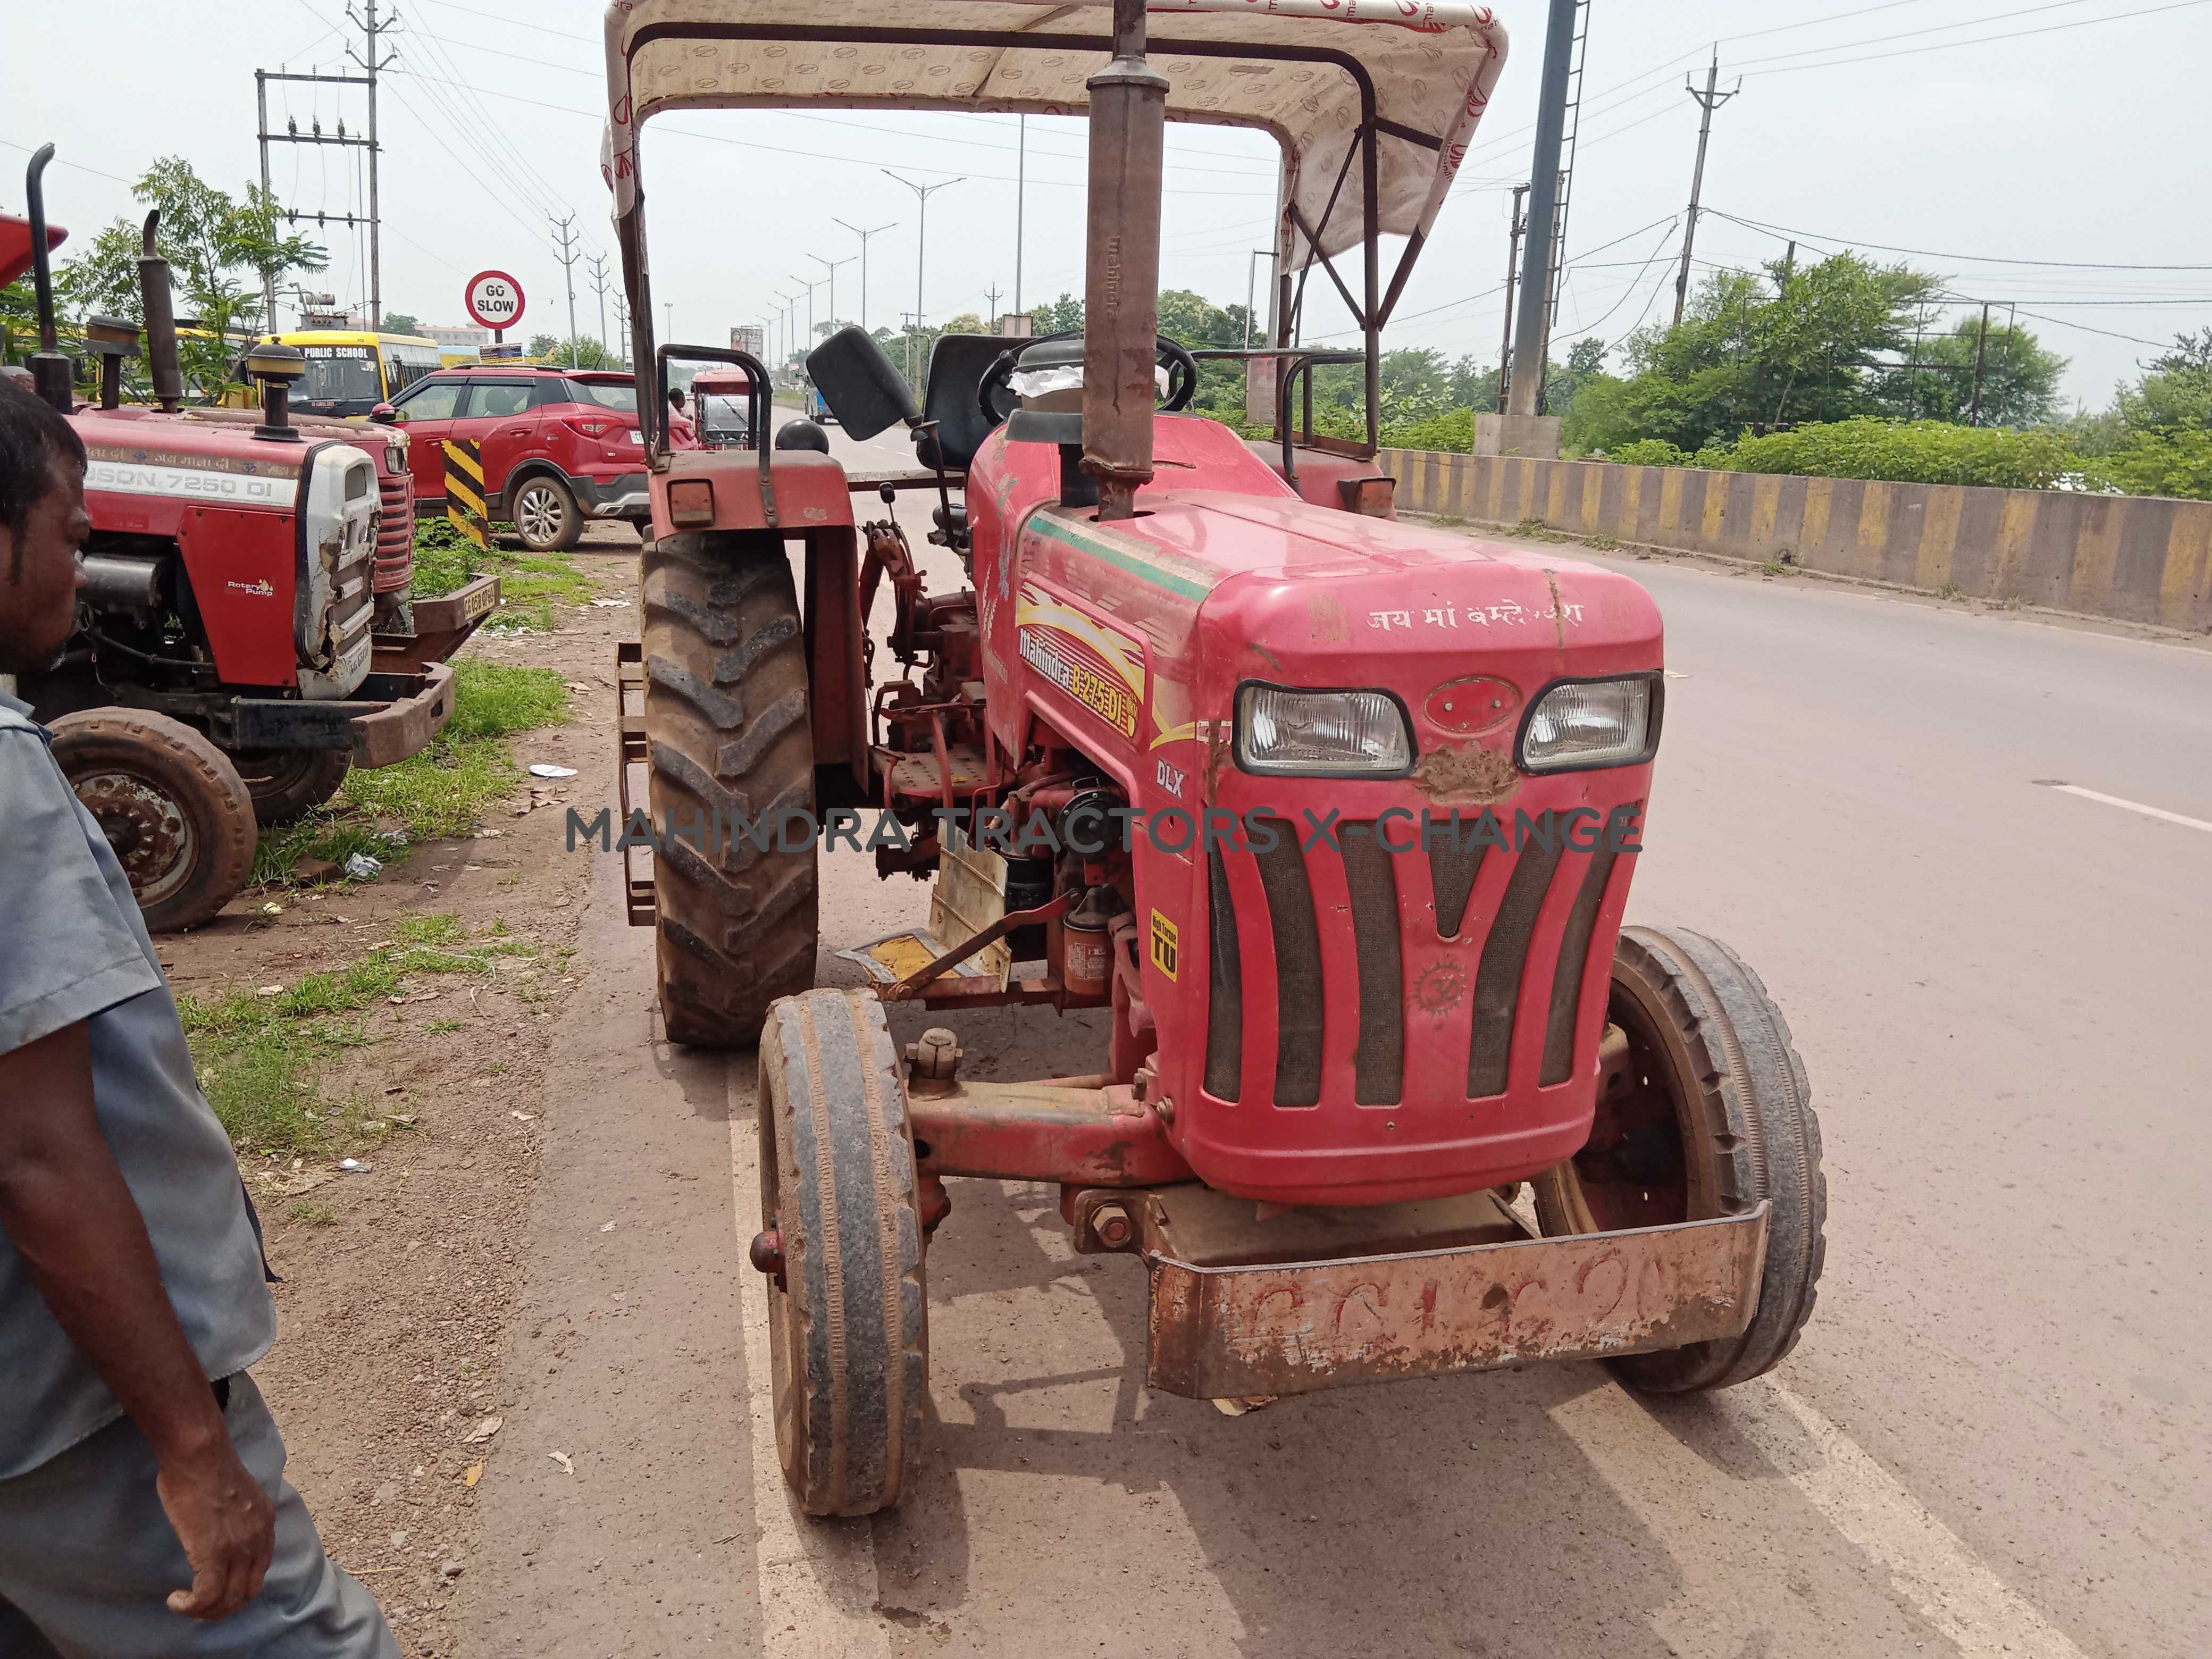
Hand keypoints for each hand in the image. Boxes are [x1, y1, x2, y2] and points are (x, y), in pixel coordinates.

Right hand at [156, 1436, 275, 1619]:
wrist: (199, 1455)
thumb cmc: (207, 1468)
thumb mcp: (236, 1496)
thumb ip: (237, 1518)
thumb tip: (222, 1533)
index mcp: (266, 1523)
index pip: (259, 1571)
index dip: (237, 1588)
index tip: (215, 1590)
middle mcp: (259, 1538)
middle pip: (248, 1592)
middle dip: (223, 1607)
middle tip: (198, 1607)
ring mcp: (239, 1547)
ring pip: (229, 1599)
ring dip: (205, 1611)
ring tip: (185, 1605)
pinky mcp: (215, 1553)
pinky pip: (208, 1595)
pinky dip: (191, 1606)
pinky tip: (176, 1600)